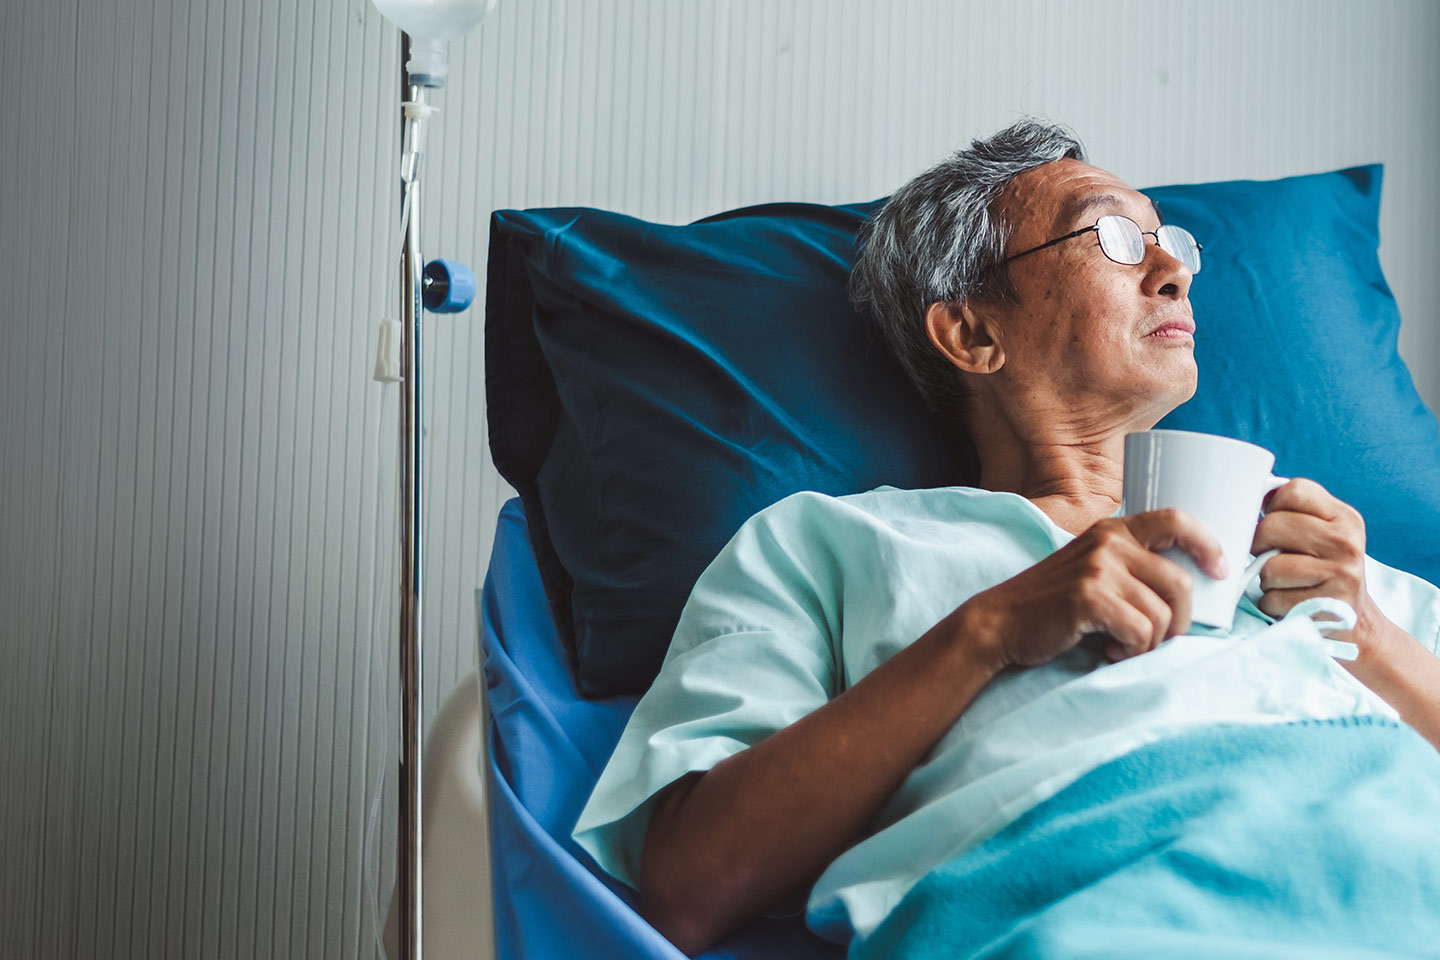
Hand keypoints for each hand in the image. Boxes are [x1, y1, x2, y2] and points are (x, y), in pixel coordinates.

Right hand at [966, 509, 1228, 668]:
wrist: (999, 622)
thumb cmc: (1050, 604)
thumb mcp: (1090, 569)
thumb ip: (1128, 567)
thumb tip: (1187, 591)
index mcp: (1112, 530)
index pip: (1176, 519)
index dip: (1208, 543)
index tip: (1220, 569)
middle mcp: (1108, 542)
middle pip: (1180, 583)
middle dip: (1178, 621)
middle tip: (1157, 640)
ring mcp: (1098, 568)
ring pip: (1162, 614)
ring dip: (1150, 643)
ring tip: (1125, 648)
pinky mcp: (1089, 598)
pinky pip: (1140, 632)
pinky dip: (1132, 651)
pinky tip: (1111, 652)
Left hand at [1250, 478, 1393, 651]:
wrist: (1353, 621)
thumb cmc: (1322, 572)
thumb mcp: (1321, 535)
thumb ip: (1293, 513)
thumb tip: (1248, 496)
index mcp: (1345, 518)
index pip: (1293, 491)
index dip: (1272, 507)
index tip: (1274, 523)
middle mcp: (1347, 542)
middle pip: (1272, 526)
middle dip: (1260, 544)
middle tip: (1271, 557)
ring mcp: (1342, 574)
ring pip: (1269, 566)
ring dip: (1266, 579)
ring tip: (1286, 583)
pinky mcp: (1328, 604)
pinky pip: (1272, 598)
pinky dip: (1271, 603)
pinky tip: (1290, 602)